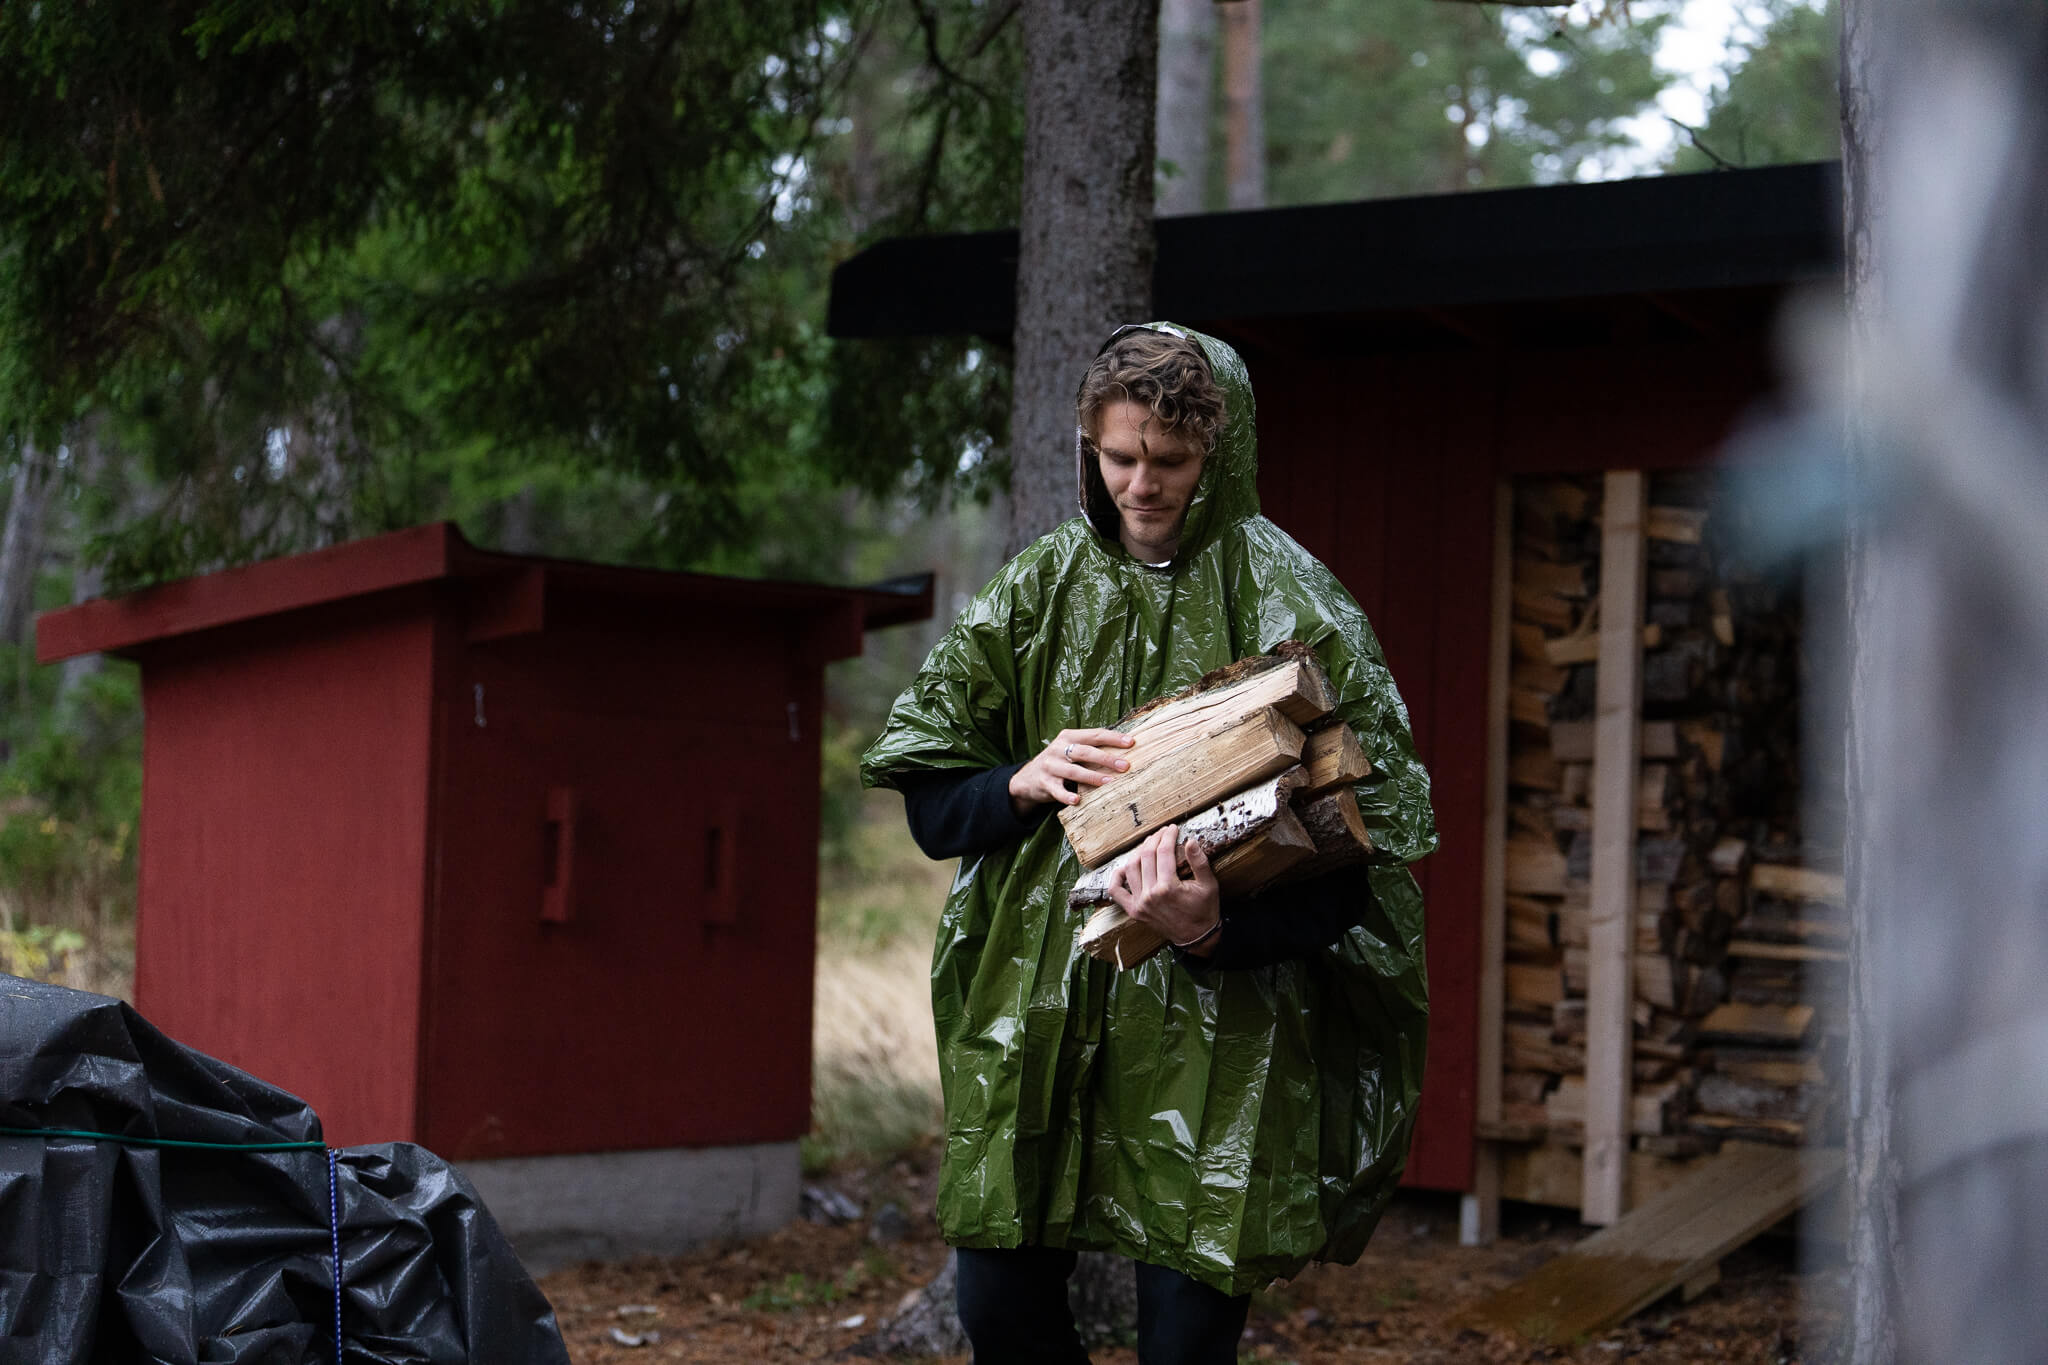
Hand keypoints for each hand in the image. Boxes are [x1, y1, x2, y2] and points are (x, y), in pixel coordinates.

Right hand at [1009, 728, 1135, 814]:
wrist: (1027, 778)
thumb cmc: (1059, 762)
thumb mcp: (1070, 750)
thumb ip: (1090, 748)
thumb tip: (1124, 749)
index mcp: (1068, 736)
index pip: (1094, 735)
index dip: (1113, 738)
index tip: (1131, 743)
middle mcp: (1058, 749)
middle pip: (1085, 752)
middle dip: (1106, 758)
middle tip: (1125, 766)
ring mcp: (1050, 766)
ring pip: (1073, 771)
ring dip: (1092, 777)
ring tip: (1109, 783)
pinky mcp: (1044, 783)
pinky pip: (1057, 790)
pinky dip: (1066, 796)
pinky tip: (1077, 800)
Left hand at [1110, 825, 1221, 957]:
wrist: (1196, 937)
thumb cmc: (1204, 910)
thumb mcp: (1209, 885)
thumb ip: (1199, 862)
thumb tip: (1191, 841)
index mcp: (1168, 888)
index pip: (1163, 852)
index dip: (1168, 836)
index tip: (1172, 828)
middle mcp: (1150, 895)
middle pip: (1145, 856)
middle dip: (1154, 839)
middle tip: (1162, 833)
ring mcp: (1139, 903)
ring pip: (1131, 868)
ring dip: (1138, 852)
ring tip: (1149, 845)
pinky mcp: (1133, 910)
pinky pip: (1116, 891)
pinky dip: (1117, 877)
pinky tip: (1125, 867)